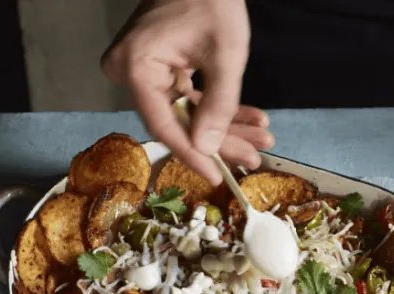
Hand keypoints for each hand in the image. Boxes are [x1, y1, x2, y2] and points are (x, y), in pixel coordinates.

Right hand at [101, 0, 272, 184]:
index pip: (163, 124)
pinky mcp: (162, 69)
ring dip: (227, 127)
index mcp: (136, 66)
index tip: (216, 176)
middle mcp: (130, 71)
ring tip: (264, 140)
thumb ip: (218, 104)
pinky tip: (253, 120)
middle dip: (221, 140)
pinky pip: (191, 98)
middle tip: (254, 158)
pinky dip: (221, 108)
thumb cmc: (213, 1)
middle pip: (178, 122)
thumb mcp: (225, 55)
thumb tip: (207, 149)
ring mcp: (145, 71)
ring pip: (189, 113)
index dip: (191, 153)